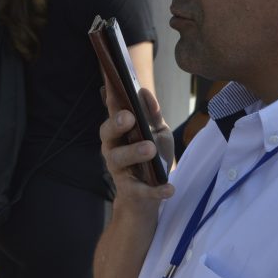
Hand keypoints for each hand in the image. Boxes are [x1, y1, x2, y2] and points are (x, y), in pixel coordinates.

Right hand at [100, 84, 174, 204]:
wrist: (147, 198)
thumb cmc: (151, 160)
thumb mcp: (157, 133)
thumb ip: (152, 115)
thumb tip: (144, 92)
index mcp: (118, 131)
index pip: (112, 109)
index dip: (111, 94)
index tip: (112, 79)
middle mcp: (112, 148)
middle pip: (107, 133)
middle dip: (116, 124)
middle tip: (129, 117)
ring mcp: (119, 170)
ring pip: (119, 159)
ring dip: (134, 152)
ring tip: (150, 149)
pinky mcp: (131, 191)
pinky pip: (142, 190)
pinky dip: (156, 190)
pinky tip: (170, 188)